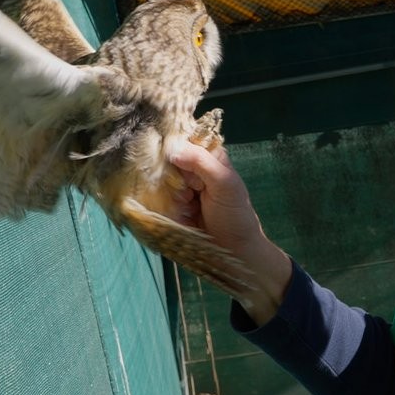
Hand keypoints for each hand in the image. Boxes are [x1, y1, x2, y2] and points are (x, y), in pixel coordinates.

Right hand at [169, 141, 291, 321]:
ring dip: (173, 199)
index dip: (175, 150)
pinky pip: (159, 203)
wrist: (234, 253)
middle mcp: (193, 170)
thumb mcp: (225, 184)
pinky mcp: (173, 208)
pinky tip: (184, 218)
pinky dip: (169, 211)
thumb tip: (173, 149)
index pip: (184, 141)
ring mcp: (181, 189)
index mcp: (209, 157)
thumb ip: (202, 162)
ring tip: (190, 210)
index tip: (175, 163)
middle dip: (173, 179)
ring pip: (160, 183)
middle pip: (166, 162)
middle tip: (189, 195)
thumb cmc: (236, 216)